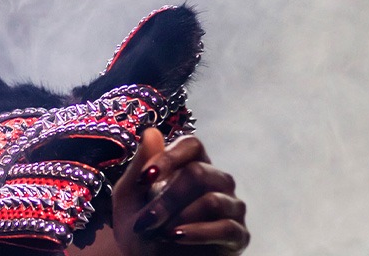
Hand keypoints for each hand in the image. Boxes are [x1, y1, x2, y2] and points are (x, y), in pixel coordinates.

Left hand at [111, 129, 248, 255]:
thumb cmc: (140, 226)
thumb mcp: (130, 196)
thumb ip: (140, 165)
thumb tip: (151, 131)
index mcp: (191, 164)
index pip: (192, 145)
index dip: (169, 157)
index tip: (145, 178)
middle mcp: (216, 181)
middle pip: (199, 173)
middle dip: (167, 198)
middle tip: (145, 220)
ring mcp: (231, 207)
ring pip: (212, 200)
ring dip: (179, 217)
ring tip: (158, 232)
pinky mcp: (238, 235)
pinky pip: (225, 228)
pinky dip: (197, 233)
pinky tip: (176, 237)